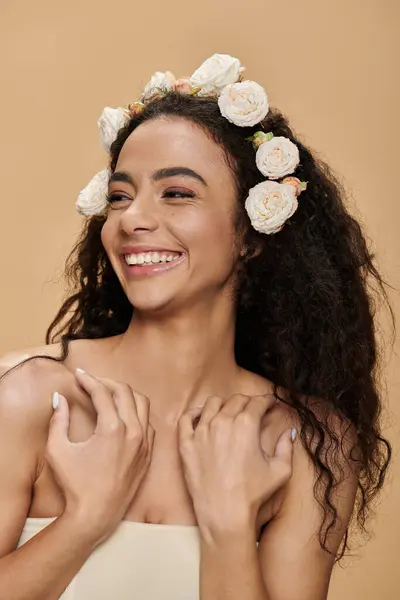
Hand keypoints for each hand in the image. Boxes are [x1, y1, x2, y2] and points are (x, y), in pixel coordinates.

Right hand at [45, 370, 154, 545]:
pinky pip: (149, 422)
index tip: (78, 375)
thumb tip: (60, 399)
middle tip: (92, 381)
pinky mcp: (148, 454)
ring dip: (126, 394)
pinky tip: (124, 415)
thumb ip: (58, 420)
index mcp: (113, 428)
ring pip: (142, 404)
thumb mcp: (58, 450)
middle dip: (107, 382)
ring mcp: (145, 443)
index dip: (89, 380)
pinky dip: (138, 412)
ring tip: (109, 393)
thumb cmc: (75, 485)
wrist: (95, 516)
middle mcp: (134, 432)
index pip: (103, 393)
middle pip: (125, 392)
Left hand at [177, 394, 294, 537]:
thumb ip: (286, 446)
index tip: (271, 404)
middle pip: (236, 400)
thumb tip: (289, 432)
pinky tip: (202, 416)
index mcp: (246, 424)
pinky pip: (186, 418)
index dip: (267, 401)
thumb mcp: (280, 470)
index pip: (258, 402)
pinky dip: (195, 413)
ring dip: (224, 404)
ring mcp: (202, 431)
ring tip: (229, 411)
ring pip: (212, 403)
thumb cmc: (253, 494)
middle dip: (248, 402)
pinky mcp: (187, 443)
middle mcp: (223, 421)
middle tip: (253, 409)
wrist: (225, 514)